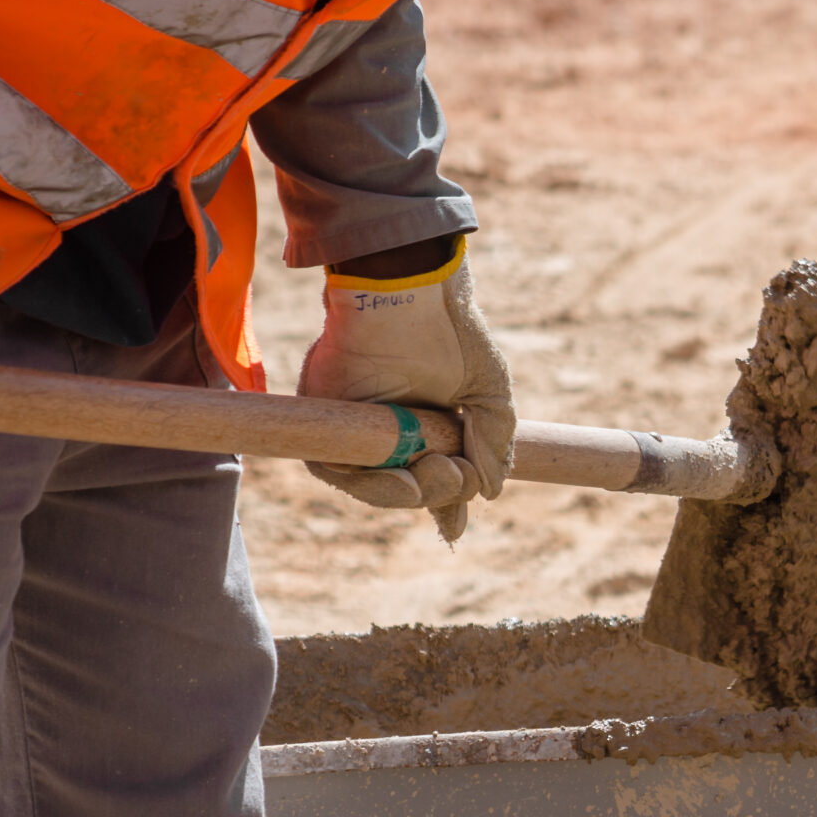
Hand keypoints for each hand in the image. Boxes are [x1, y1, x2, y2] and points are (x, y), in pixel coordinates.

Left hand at [298, 234, 513, 544]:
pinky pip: (336, 470)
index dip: (446, 504)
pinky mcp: (325, 418)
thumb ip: (492, 444)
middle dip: (440, 492)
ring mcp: (357, 426)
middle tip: (457, 470)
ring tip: (439, 469)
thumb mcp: (488, 394)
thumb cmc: (451, 332)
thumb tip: (489, 493)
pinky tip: (401, 476)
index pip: (434, 476)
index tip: (454, 527)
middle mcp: (390, 429)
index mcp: (428, 424)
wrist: (411, 290)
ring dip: (409, 493)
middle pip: (408, 488)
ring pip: (373, 487)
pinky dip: (369, 480)